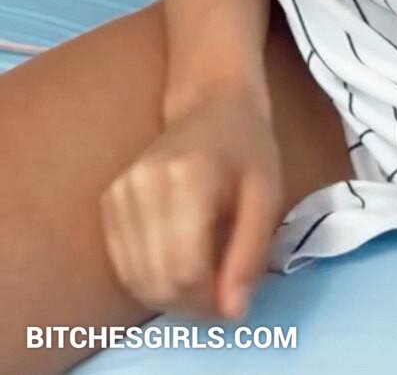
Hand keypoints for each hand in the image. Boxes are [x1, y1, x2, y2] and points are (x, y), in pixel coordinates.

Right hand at [99, 85, 283, 321]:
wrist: (212, 104)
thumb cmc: (247, 149)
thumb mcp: (267, 196)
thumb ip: (250, 254)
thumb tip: (232, 312)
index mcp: (188, 179)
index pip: (185, 271)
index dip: (208, 302)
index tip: (230, 300)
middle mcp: (144, 185)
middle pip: (157, 280)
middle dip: (190, 304)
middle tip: (217, 295)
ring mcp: (120, 191)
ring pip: (135, 279)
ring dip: (168, 296)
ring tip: (199, 280)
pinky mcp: (109, 200)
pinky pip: (121, 263)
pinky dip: (147, 278)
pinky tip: (174, 263)